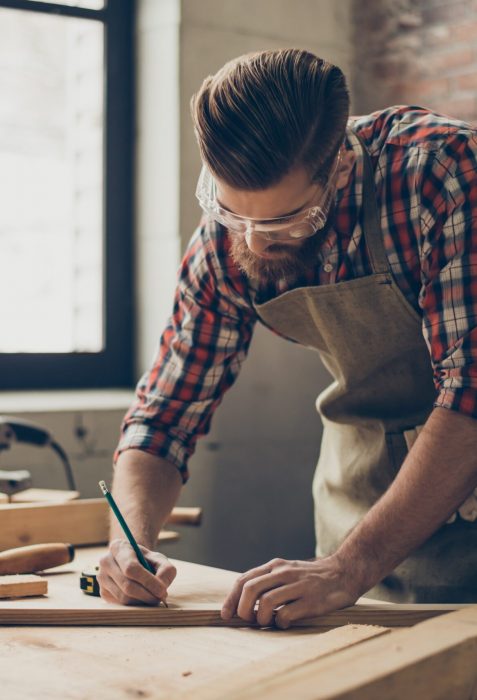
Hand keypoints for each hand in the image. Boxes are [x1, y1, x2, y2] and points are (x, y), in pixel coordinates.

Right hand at [97, 538, 176, 605]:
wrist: (131, 562)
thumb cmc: (146, 560)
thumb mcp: (159, 559)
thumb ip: (165, 570)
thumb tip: (161, 586)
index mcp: (118, 547)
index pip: (131, 568)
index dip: (148, 581)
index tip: (162, 590)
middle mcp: (105, 561)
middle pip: (127, 585)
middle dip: (147, 595)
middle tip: (160, 598)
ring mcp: (101, 577)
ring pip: (123, 597)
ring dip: (142, 601)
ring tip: (153, 597)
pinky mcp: (103, 592)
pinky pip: (120, 604)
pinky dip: (135, 604)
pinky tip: (142, 597)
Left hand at [221, 556, 360, 628]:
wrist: (345, 573)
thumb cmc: (312, 577)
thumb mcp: (287, 571)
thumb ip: (268, 581)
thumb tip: (243, 602)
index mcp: (275, 566)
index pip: (244, 580)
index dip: (231, 599)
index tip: (226, 615)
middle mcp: (284, 572)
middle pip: (250, 590)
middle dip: (243, 609)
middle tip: (248, 620)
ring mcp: (298, 586)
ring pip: (266, 603)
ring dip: (261, 619)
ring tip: (268, 622)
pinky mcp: (311, 601)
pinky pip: (286, 616)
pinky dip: (280, 624)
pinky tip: (285, 623)